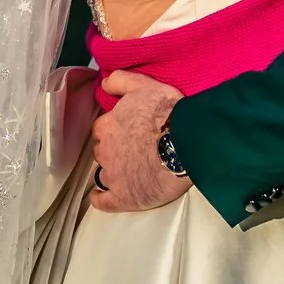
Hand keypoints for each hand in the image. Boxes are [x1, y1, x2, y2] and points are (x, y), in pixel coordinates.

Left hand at [88, 70, 189, 211]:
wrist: (183, 143)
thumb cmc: (166, 113)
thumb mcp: (144, 86)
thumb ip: (120, 81)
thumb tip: (103, 82)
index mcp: (107, 126)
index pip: (103, 129)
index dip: (115, 130)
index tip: (128, 131)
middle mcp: (104, 151)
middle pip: (103, 151)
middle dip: (114, 150)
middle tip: (133, 150)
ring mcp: (112, 176)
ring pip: (104, 174)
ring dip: (112, 172)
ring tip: (127, 172)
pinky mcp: (123, 197)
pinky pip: (103, 201)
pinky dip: (100, 199)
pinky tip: (99, 198)